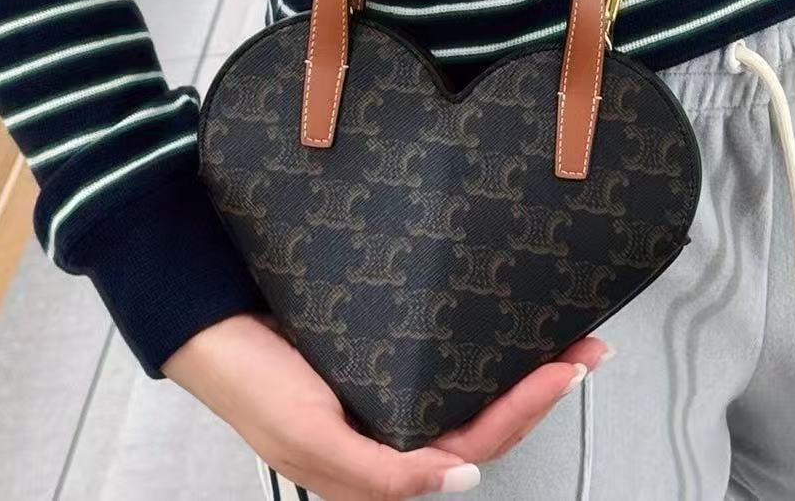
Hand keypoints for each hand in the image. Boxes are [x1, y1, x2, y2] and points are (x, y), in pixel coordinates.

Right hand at [162, 310, 611, 498]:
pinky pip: (443, 353)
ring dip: (521, 366)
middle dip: (540, 387)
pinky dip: (480, 343)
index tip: (565, 371)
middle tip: (586, 347)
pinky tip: (505, 326)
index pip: (473, 443)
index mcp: (381, 463)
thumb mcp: (310, 442)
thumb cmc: (250, 384)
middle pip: (484, 415)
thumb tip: (459, 477)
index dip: (525, 411)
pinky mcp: (380, 347)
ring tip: (566, 339)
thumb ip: (382, 474)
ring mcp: (388, 387)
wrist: (208, 317)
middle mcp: (393, 428)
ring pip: (471, 385)